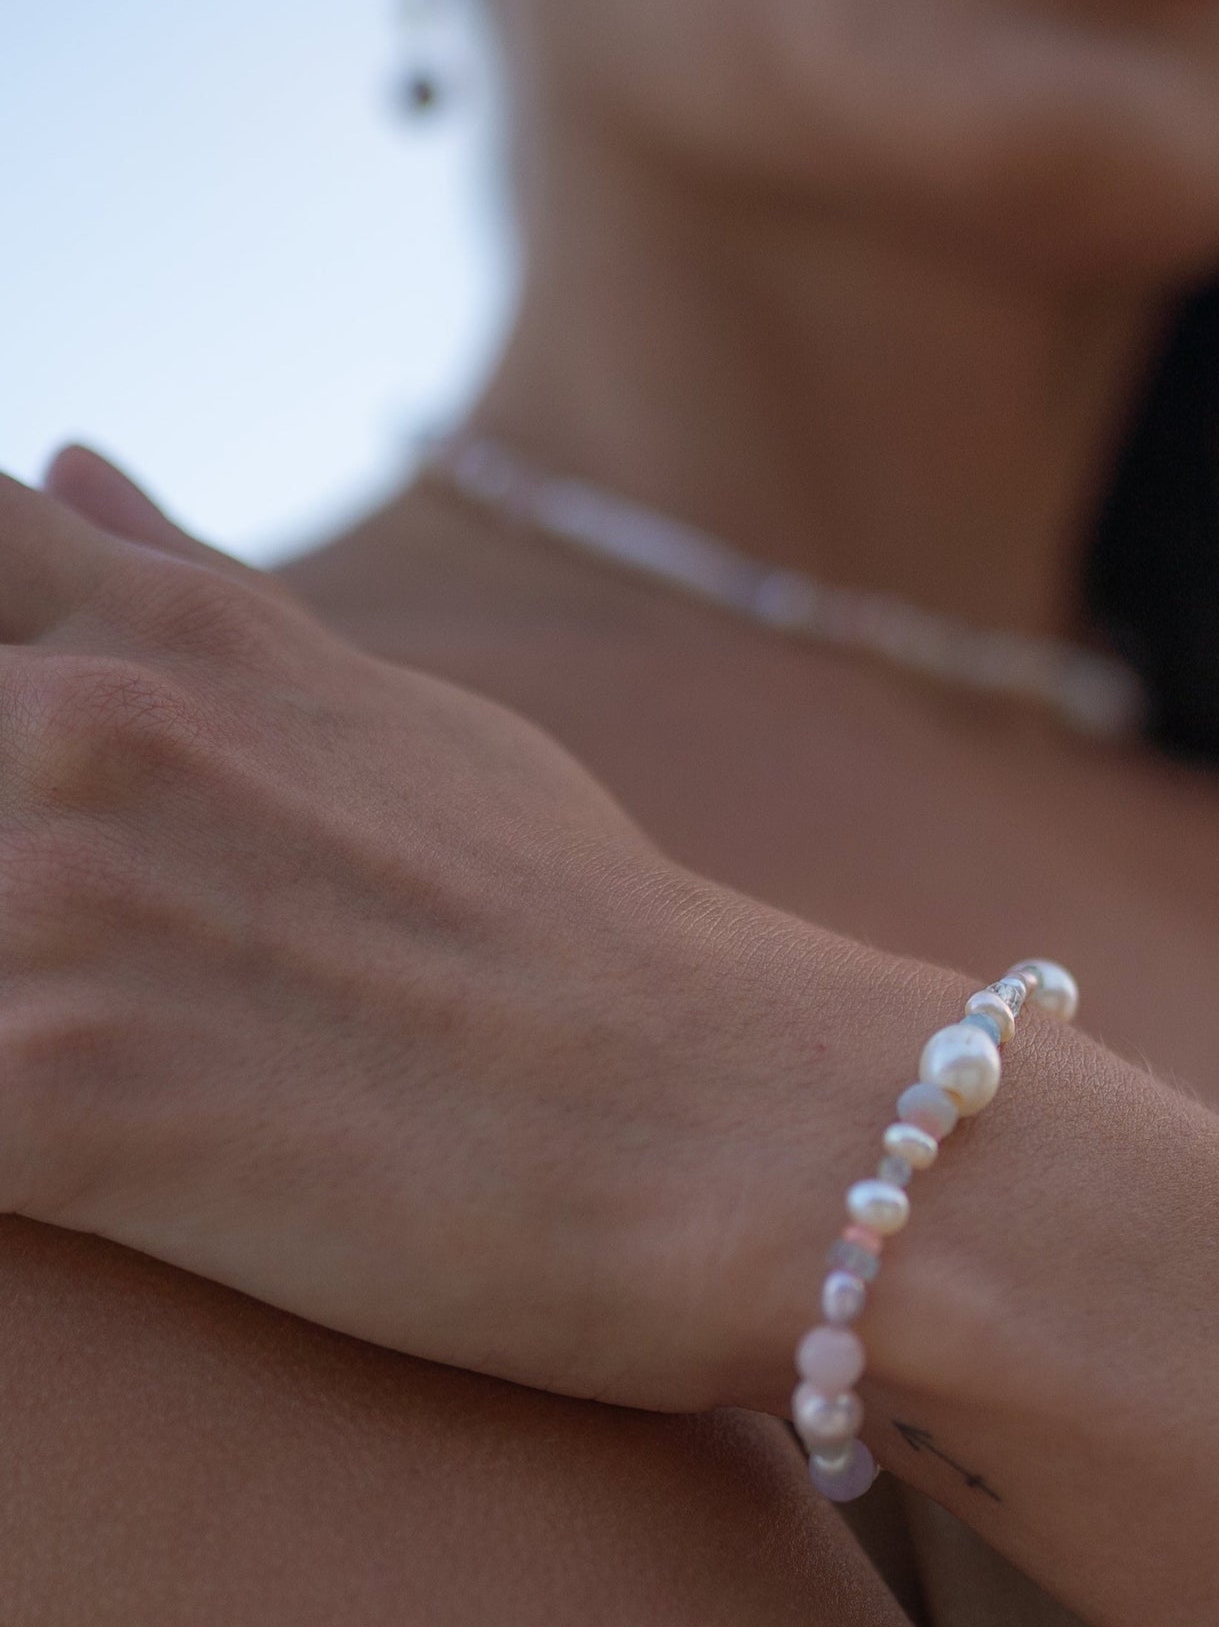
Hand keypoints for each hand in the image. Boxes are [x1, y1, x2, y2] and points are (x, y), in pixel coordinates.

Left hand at [0, 454, 937, 1410]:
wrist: (738, 1136)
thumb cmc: (596, 946)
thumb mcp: (404, 725)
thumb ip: (199, 603)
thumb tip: (65, 458)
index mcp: (151, 643)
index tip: (28, 801)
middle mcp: (79, 738)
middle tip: (77, 964)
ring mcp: (56, 912)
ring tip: (98, 1069)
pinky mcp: (56, 1104)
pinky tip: (68, 1168)